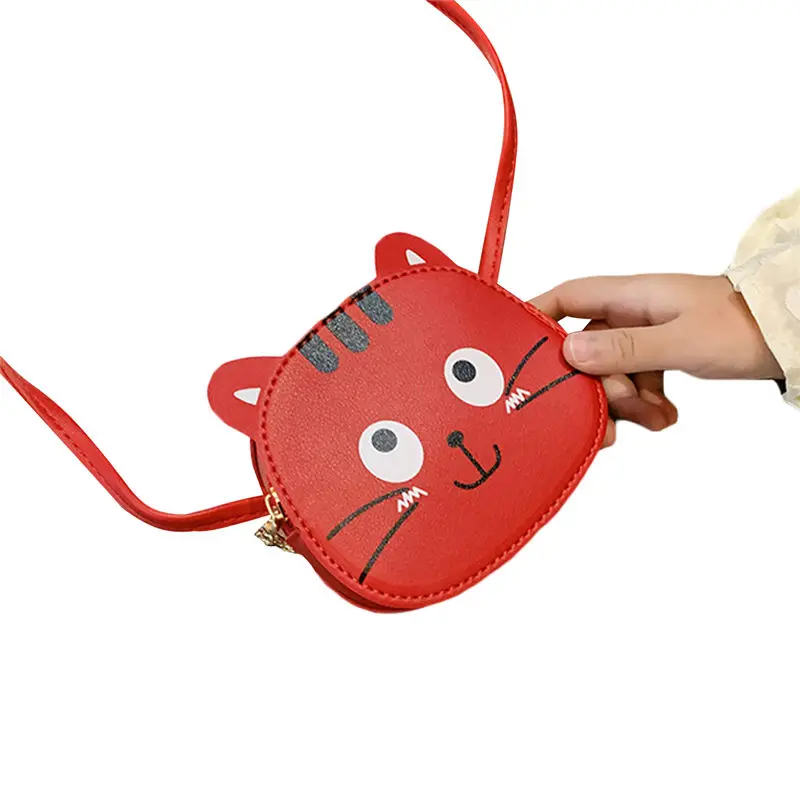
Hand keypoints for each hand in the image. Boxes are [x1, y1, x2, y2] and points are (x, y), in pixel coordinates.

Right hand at [531, 274, 782, 446]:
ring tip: (655, 418)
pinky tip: (666, 417)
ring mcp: (646, 335)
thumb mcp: (682, 340)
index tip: (517, 351)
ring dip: (625, 403)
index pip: (566, 298)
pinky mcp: (661, 355)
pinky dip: (645, 405)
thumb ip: (625, 350)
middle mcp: (632, 313)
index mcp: (631, 295)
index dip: (536, 319)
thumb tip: (570, 352)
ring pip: (610, 373)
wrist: (790, 335)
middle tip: (612, 418)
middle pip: (586, 350)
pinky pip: (635, 382)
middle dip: (594, 389)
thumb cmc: (744, 325)